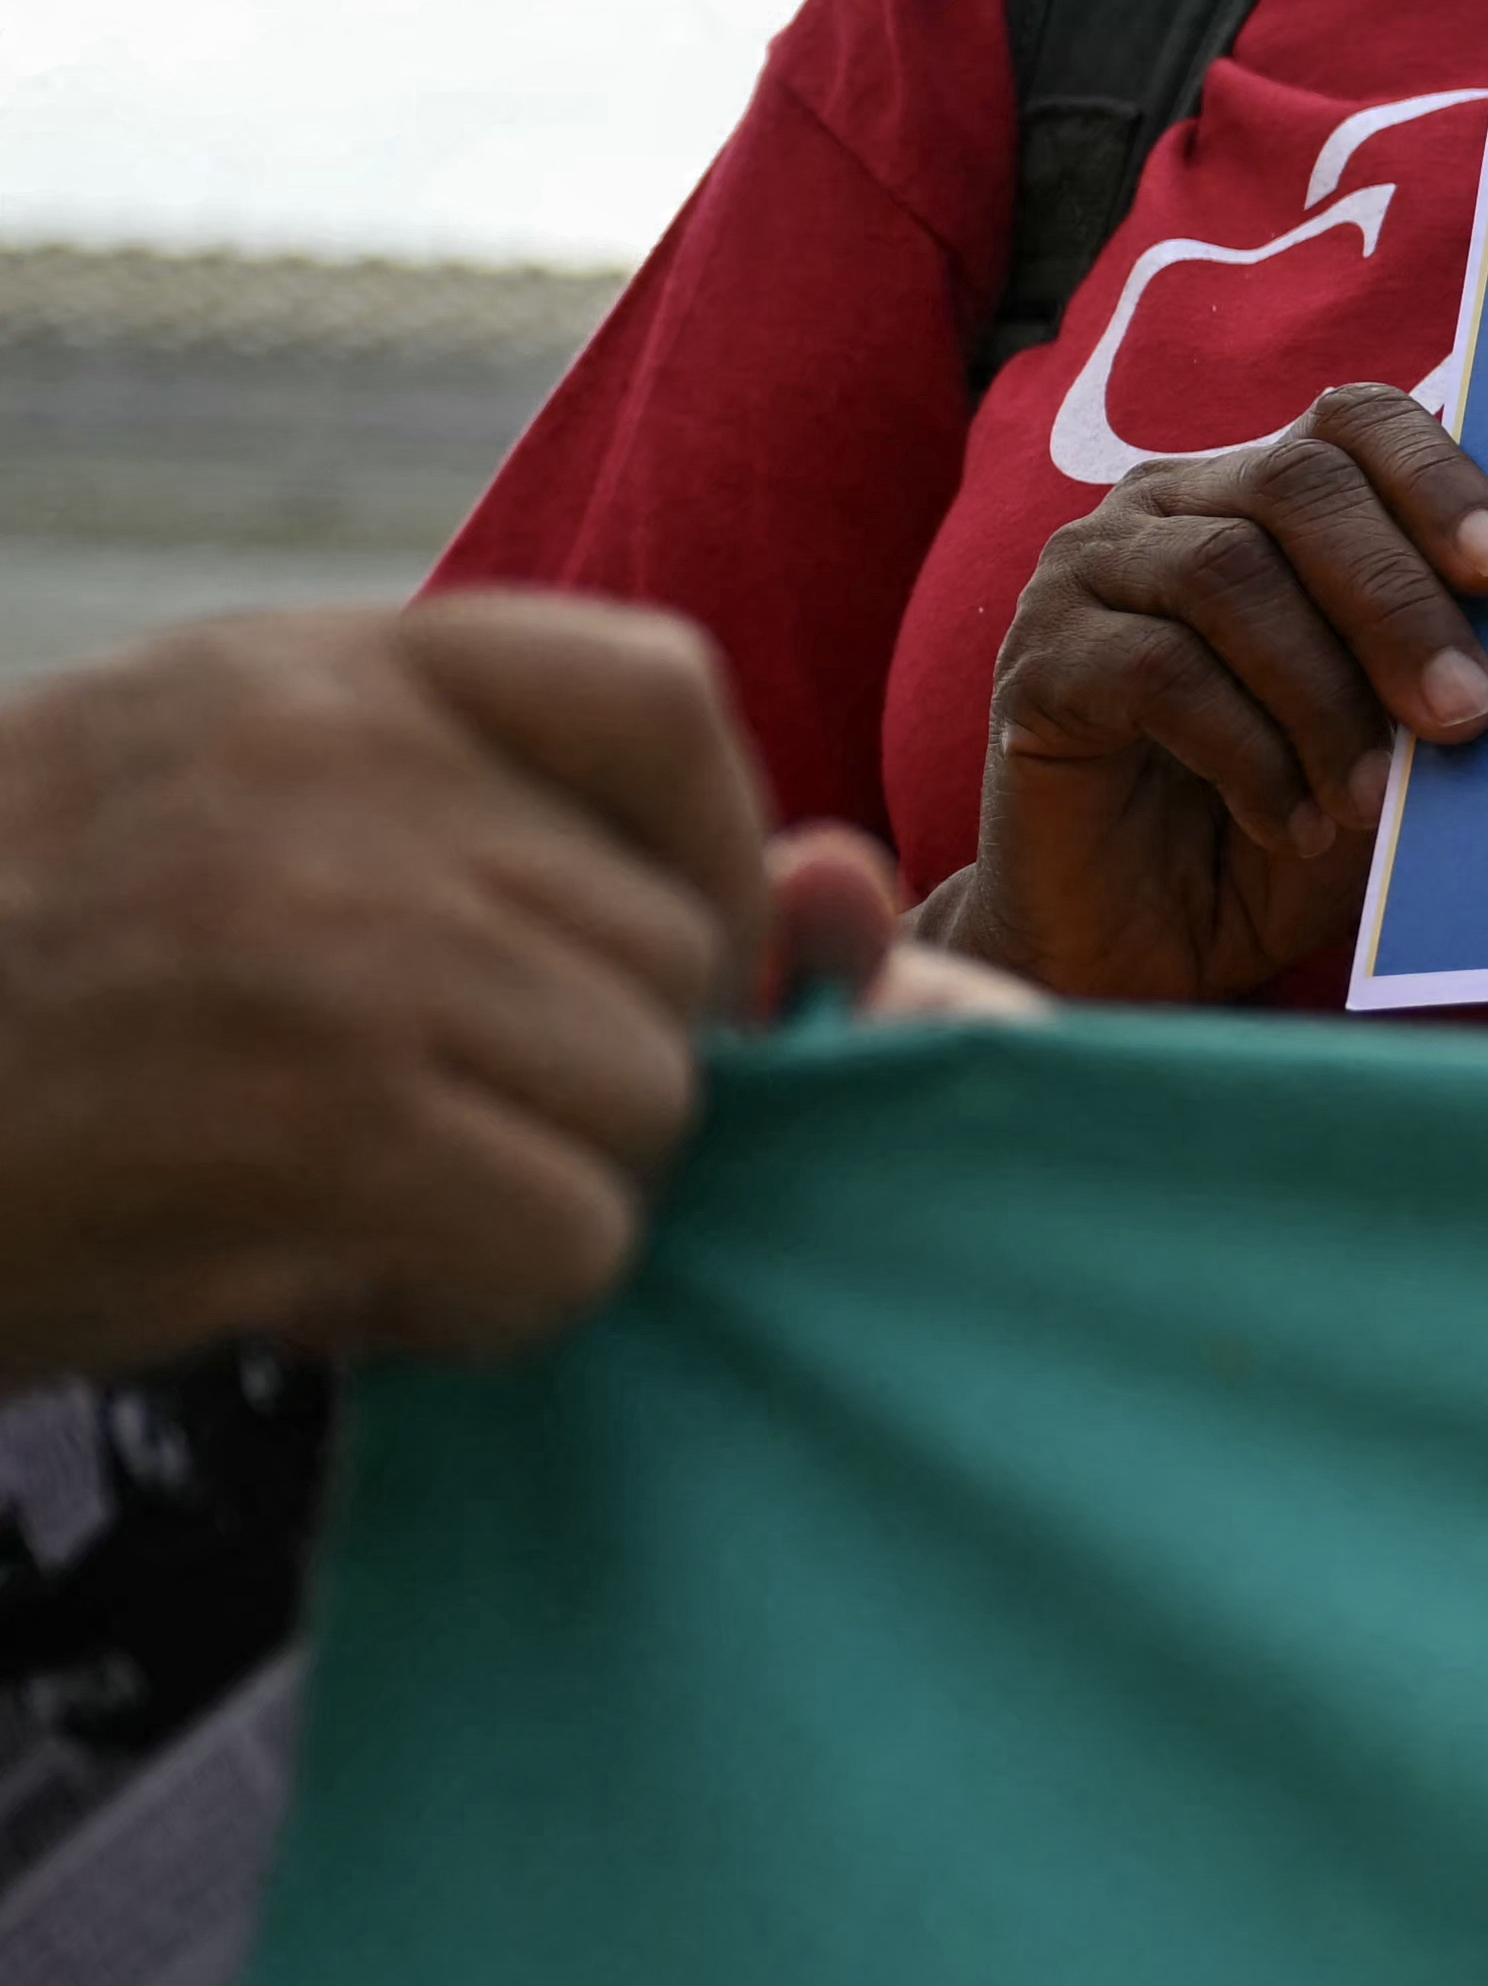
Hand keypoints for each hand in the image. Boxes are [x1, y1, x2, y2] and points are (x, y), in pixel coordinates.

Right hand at [0, 597, 814, 1374]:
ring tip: (325, 1207)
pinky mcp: (336, 1130)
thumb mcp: (196, 812)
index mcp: (309, 676)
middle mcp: (347, 782)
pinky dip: (474, 1309)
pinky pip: (572, 1247)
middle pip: (667, 955)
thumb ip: (449, 827)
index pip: (660, 698)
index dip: (699, 858)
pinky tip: (315, 1289)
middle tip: (381, 1140)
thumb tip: (792, 896)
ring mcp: (349, 950)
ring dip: (521, 1200)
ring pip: (645, 1111)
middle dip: (569, 1080)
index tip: (641, 969)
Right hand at [972, 386, 1487, 1006]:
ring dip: (1322, 692)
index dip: (1439, 478)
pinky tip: (1293, 823)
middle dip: (1397, 600)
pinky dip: (1246, 751)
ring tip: (1373, 797)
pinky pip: (1152, 671)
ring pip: (1225, 574)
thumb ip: (1446, 672)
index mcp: (1271, 489)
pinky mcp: (1037, 664)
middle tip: (1468, 714)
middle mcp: (1171, 502)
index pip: (1358, 422)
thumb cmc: (1296, 822)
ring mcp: (1089, 573)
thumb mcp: (1393, 740)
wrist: (1150, 945)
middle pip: (1296, 486)